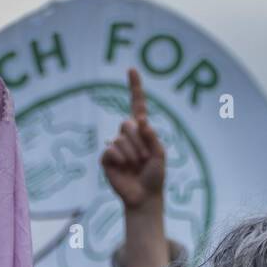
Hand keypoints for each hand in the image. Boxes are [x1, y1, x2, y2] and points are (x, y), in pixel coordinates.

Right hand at [101, 68, 165, 210]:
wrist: (144, 197)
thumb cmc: (155, 176)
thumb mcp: (160, 155)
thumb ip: (152, 137)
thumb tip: (141, 120)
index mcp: (142, 132)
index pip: (137, 105)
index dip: (135, 88)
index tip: (132, 69)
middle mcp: (127, 135)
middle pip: (127, 124)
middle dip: (139, 142)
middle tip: (144, 160)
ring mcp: (116, 145)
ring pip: (120, 139)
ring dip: (132, 154)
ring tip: (136, 167)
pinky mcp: (106, 157)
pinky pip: (111, 150)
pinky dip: (120, 159)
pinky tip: (123, 168)